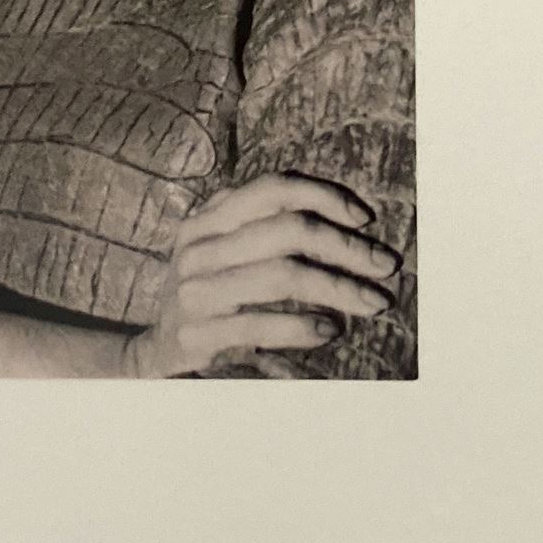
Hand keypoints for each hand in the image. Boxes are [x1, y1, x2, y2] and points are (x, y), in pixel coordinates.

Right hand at [123, 174, 399, 377]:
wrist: (158, 352)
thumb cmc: (209, 296)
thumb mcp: (222, 253)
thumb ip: (260, 229)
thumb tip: (346, 219)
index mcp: (206, 220)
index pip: (270, 190)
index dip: (322, 196)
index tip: (363, 218)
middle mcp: (197, 248)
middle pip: (285, 229)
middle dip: (344, 246)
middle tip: (384, 265)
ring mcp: (194, 290)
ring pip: (281, 274)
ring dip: (338, 288)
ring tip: (372, 302)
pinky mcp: (197, 333)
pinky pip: (261, 324)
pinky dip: (303, 326)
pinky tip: (331, 329)